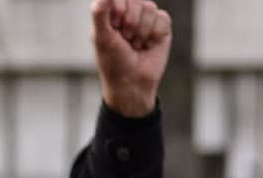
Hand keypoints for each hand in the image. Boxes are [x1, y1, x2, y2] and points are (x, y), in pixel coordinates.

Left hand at [90, 0, 170, 118]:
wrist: (133, 84)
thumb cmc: (113, 63)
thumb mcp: (102, 38)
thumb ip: (100, 13)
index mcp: (111, 15)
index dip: (120, 9)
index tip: (115, 27)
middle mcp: (129, 15)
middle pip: (136, 0)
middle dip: (131, 22)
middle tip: (126, 39)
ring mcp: (146, 21)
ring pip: (150, 8)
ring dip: (142, 31)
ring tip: (136, 45)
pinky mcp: (161, 29)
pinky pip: (162, 18)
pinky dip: (154, 34)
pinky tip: (148, 46)